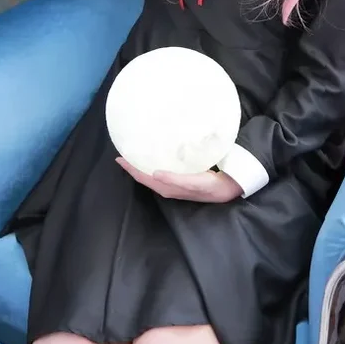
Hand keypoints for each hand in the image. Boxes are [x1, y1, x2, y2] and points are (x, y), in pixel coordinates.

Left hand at [116, 158, 242, 202]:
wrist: (225, 189)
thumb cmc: (208, 186)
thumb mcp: (192, 182)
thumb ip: (174, 179)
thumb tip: (154, 174)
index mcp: (167, 187)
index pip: (143, 178)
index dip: (131, 169)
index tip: (119, 158)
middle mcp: (167, 187)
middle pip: (144, 177)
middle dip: (133, 167)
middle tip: (123, 154)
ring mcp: (173, 184)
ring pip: (151, 175)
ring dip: (142, 167)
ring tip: (135, 156)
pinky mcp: (180, 180)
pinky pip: (160, 173)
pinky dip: (153, 166)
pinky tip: (155, 159)